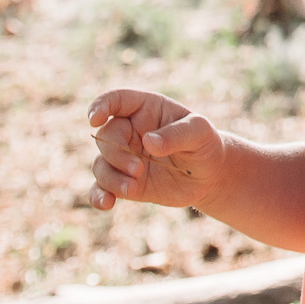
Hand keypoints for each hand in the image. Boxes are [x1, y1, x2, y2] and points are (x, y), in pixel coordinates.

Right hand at [87, 89, 227, 210]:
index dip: (100, 106)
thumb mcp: (200, 132)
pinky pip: (101, 188)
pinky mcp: (124, 182)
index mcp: (144, 109)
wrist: (209, 175)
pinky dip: (98, 196)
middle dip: (115, 154)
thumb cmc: (204, 144)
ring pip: (100, 164)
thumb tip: (148, 142)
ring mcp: (123, 158)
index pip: (116, 100)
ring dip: (110, 178)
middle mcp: (128, 132)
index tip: (95, 120)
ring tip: (131, 188)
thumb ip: (177, 134)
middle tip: (138, 169)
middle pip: (105, 137)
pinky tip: (107, 203)